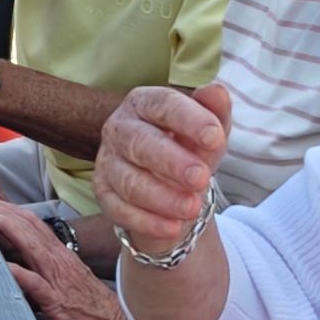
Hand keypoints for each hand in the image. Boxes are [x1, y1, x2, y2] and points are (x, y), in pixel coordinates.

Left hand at [0, 198, 142, 319]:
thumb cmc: (90, 306)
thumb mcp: (62, 280)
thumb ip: (40, 269)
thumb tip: (12, 266)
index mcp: (58, 254)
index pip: (29, 222)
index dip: (5, 210)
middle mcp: (57, 260)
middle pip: (25, 225)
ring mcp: (57, 279)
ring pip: (30, 245)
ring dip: (4, 227)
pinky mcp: (58, 302)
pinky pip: (38, 286)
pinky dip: (21, 274)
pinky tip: (4, 267)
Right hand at [96, 84, 232, 256]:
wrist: (171, 185)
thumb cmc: (189, 148)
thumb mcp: (209, 131)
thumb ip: (214, 113)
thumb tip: (216, 92)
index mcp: (144, 103)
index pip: (163, 105)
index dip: (189, 120)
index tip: (215, 137)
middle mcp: (119, 128)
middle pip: (139, 142)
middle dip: (171, 162)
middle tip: (201, 178)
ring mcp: (107, 161)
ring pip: (128, 180)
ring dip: (162, 197)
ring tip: (192, 209)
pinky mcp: (103, 193)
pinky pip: (118, 209)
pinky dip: (146, 221)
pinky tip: (173, 227)